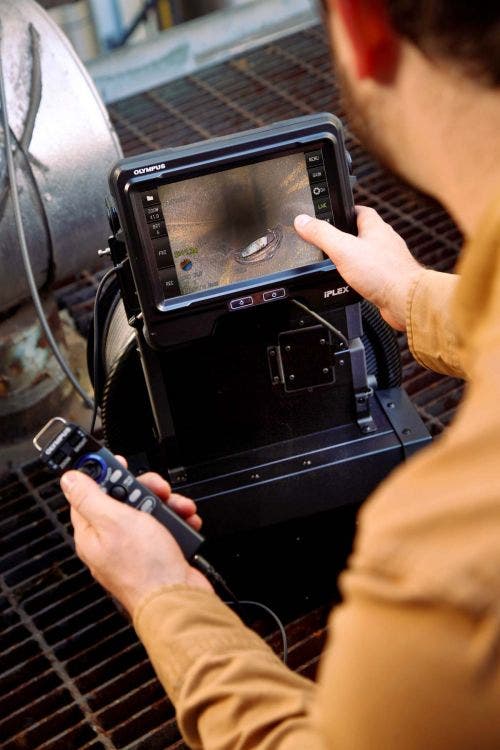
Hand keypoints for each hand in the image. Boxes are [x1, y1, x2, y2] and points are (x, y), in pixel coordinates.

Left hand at [60, 461, 211, 616]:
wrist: (179, 599)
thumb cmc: (145, 569)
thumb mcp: (115, 520)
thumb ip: (90, 497)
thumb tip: (70, 479)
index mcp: (92, 532)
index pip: (89, 493)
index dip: (104, 474)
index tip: (118, 461)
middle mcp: (111, 540)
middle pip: (123, 498)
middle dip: (144, 489)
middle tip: (156, 490)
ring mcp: (135, 547)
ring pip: (148, 510)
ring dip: (166, 504)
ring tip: (177, 508)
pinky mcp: (157, 553)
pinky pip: (165, 527)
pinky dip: (177, 521)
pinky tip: (185, 521)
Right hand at [295, 206, 424, 329]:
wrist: (405, 300)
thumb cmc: (383, 273)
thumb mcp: (343, 249)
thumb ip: (322, 234)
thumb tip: (302, 221)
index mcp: (375, 227)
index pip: (359, 210)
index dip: (344, 211)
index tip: (332, 214)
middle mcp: (385, 241)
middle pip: (362, 232)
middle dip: (346, 236)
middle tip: (330, 242)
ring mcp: (389, 260)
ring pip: (368, 253)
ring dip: (354, 257)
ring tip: (338, 264)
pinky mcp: (390, 278)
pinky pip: (373, 272)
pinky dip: (362, 275)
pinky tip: (353, 282)